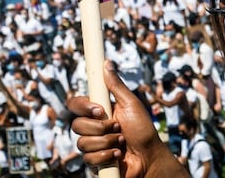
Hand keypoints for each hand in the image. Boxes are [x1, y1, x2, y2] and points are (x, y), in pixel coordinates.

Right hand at [68, 61, 184, 177]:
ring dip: (107, 142)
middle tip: (119, 127)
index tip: (99, 109)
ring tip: (121, 141)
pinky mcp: (93, 161)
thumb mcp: (131, 104)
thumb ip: (116, 86)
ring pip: (82, 142)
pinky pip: (88, 158)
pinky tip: (118, 154)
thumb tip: (106, 63)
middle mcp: (92, 127)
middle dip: (101, 128)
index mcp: (99, 111)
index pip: (75, 105)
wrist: (149, 156)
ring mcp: (92, 145)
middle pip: (77, 125)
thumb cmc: (143, 129)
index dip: (83, 106)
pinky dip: (107, 156)